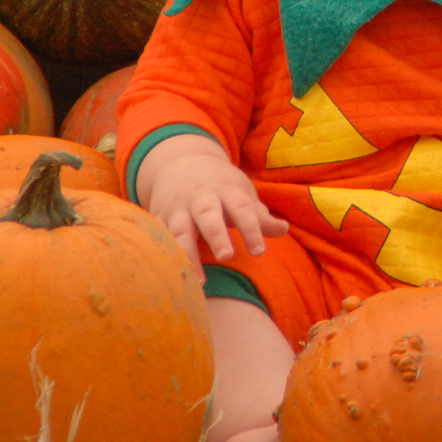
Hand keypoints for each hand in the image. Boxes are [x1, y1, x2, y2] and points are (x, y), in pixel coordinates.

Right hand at [143, 151, 287, 268]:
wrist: (183, 161)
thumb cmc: (221, 185)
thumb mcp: (242, 194)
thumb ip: (260, 215)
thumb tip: (283, 230)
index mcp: (226, 191)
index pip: (241, 208)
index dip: (251, 229)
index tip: (259, 251)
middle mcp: (201, 197)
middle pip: (208, 215)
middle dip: (216, 235)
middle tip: (227, 256)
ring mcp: (178, 207)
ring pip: (180, 229)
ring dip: (188, 253)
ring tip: (199, 280)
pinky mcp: (160, 217)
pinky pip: (158, 235)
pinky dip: (162, 253)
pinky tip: (170, 275)